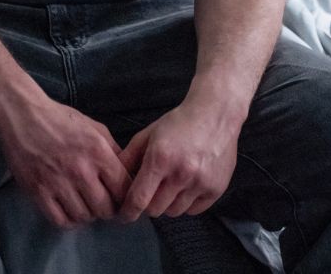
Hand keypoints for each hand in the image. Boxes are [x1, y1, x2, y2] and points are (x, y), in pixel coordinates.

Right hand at [0, 97, 131, 228]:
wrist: (22, 115)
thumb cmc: (60, 118)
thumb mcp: (94, 127)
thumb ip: (113, 149)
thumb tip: (127, 173)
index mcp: (98, 151)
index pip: (123, 189)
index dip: (125, 198)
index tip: (120, 199)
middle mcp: (80, 169)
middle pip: (105, 209)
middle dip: (107, 209)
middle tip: (101, 203)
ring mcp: (58, 183)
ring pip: (84, 217)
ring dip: (87, 214)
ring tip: (84, 204)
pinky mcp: (38, 192)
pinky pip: (61, 220)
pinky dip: (68, 220)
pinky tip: (68, 209)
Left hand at [117, 101, 239, 221]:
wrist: (215, 114)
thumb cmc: (179, 122)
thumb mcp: (149, 133)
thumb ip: (129, 156)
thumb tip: (114, 179)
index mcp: (160, 158)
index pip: (139, 199)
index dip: (128, 211)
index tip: (124, 215)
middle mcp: (181, 174)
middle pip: (155, 210)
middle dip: (148, 204)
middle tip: (150, 192)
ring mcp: (200, 183)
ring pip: (174, 212)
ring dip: (167, 204)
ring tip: (170, 185)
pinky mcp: (216, 189)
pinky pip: (194, 210)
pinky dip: (186, 204)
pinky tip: (186, 186)